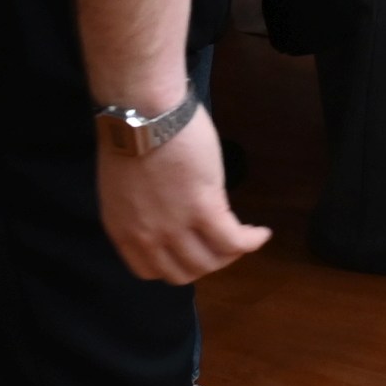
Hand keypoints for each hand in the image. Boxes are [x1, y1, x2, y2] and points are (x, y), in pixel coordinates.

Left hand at [93, 104, 269, 283]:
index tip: (188, 250)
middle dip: (205, 263)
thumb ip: (142, 208)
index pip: (149, 271)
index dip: (174, 265)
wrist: (142, 113)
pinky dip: (251, 241)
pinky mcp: (204, 209)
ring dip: (231, 254)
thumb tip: (165, 212)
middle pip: (184, 273)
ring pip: (211, 261)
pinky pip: (233, 240)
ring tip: (243, 239)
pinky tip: (261, 233)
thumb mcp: (125, 185)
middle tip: (220, 246)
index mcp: (123, 230)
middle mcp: (148, 237)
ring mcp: (176, 226)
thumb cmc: (132, 133)